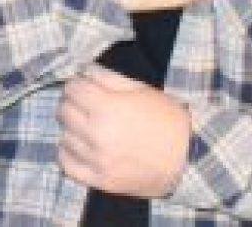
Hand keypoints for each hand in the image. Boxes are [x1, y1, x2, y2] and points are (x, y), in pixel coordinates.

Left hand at [58, 65, 189, 197]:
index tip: (84, 85)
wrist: (187, 158)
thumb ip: (108, 77)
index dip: (77, 83)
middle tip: (85, 103)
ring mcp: (96, 160)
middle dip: (72, 102)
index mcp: (107, 108)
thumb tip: (85, 71)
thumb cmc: (166, 118)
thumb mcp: (141, 89)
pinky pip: (67, 165)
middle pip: (64, 111)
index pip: (72, 89)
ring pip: (64, 137)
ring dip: (72, 127)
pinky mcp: (99, 180)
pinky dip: (68, 152)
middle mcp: (96, 134)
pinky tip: (79, 146)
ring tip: (86, 125)